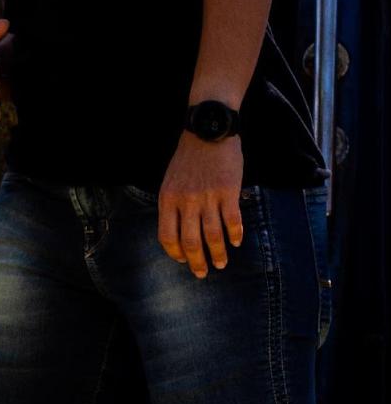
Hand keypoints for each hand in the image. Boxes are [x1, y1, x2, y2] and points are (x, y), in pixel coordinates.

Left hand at [157, 133, 243, 275]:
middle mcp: (186, 201)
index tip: (182, 260)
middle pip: (190, 242)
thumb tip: (179, 232)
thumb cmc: (189, 158)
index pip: (167, 236)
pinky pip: (232, 221)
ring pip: (213, 236)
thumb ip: (173, 205)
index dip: (175, 253)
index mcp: (167, 199)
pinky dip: (235, 235)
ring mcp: (208, 197)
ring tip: (222, 263)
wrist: (208, 131)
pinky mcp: (228, 192)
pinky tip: (236, 242)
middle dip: (197, 262)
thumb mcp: (170, 181)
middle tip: (203, 272)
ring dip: (218, 253)